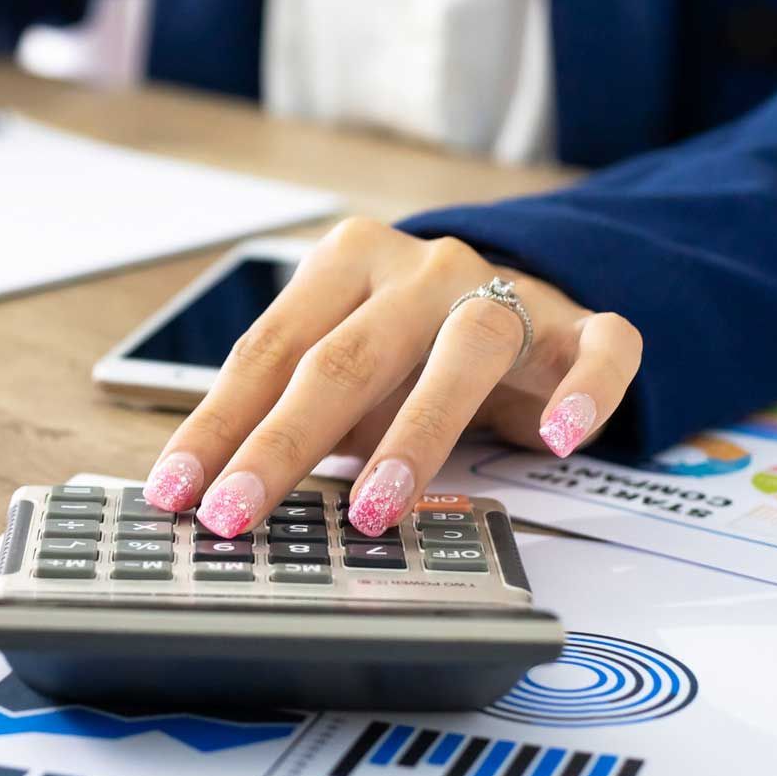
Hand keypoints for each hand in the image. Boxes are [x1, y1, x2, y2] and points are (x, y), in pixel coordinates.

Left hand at [141, 218, 641, 537]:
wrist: (527, 305)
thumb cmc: (412, 351)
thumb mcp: (342, 373)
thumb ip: (288, 414)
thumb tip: (207, 494)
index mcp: (345, 262)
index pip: (268, 349)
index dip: (219, 423)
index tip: (177, 491)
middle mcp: (423, 266)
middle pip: (345, 357)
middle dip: (284, 443)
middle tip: (238, 513)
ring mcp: (507, 291)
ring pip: (465, 352)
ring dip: (416, 434)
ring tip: (372, 509)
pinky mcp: (583, 327)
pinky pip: (599, 353)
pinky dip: (583, 394)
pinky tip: (559, 439)